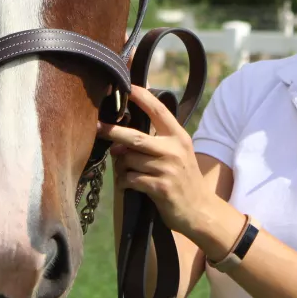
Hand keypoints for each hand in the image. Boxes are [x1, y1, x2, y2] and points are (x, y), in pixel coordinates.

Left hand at [96, 84, 209, 238]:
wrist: (199, 210)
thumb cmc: (183, 179)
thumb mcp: (177, 154)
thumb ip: (156, 141)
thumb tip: (120, 136)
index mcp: (179, 136)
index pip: (158, 110)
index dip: (142, 97)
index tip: (126, 86)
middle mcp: (174, 150)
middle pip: (135, 138)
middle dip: (113, 132)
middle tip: (97, 127)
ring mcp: (168, 169)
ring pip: (130, 161)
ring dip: (122, 166)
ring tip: (127, 171)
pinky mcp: (161, 188)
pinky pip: (131, 179)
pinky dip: (125, 181)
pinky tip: (130, 184)